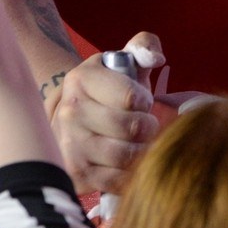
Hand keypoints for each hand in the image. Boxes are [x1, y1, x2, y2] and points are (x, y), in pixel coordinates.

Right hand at [51, 38, 162, 193]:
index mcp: (81, 79)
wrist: (71, 121)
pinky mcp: (75, 174)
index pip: (132, 98)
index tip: (139, 103)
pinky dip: (129, 175)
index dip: (145, 101)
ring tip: (135, 143)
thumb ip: (144, 47)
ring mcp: (70, 145)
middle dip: (148, 128)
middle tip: (143, 126)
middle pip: (132, 128)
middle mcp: (71, 112)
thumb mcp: (123, 62)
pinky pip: (116, 181)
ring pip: (126, 156)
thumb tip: (157, 58)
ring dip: (141, 152)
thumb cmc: (108, 91)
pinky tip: (126, 164)